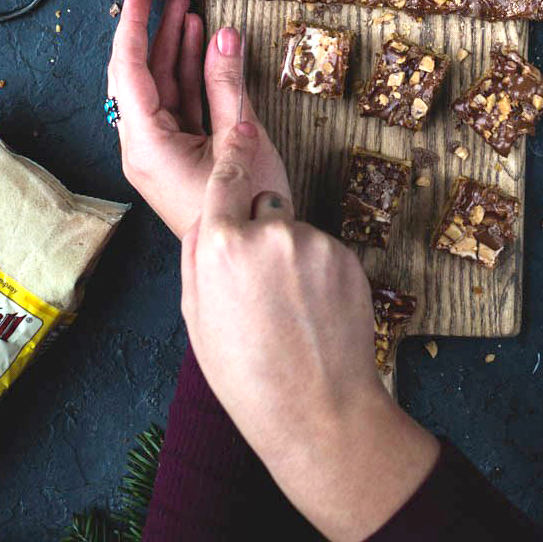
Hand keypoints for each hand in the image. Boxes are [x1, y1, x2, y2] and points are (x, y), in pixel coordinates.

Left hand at [107, 0, 288, 237]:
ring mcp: (159, 152)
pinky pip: (177, 106)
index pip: (128, 69)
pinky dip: (189, 75)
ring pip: (159, 88)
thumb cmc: (242, 209)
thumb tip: (223, 36)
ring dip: (173, 49)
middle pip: (137, 76)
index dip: (133, 25)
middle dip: (153, 32)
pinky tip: (202, 47)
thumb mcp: (240, 140)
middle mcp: (142, 146)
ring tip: (189, 8)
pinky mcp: (177, 156)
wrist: (245, 257)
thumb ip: (228, 85)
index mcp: (146, 143)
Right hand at [182, 120, 439, 541]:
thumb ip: (198, 257)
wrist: (319, 411)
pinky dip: (319, 274)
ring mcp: (313, 243)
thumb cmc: (247, 374)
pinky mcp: (346, 257)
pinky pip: (323, 252)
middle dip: (261, 233)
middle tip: (263, 291)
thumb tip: (205, 218)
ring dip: (292, 259)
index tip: (239, 130)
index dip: (232, 153)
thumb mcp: (196, 317)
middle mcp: (269, 234)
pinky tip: (315, 314)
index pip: (225, 176)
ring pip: (295, 233)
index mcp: (221, 245)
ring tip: (291, 313)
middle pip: (263, 209)